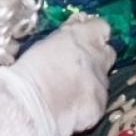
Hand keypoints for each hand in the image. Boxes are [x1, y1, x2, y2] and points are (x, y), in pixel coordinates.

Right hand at [0, 16, 113, 135]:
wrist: (29, 106)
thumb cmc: (28, 72)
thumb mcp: (44, 44)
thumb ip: (66, 36)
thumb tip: (75, 26)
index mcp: (82, 36)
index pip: (101, 28)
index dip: (94, 34)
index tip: (84, 39)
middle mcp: (97, 57)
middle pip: (108, 54)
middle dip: (97, 59)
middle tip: (77, 68)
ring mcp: (101, 82)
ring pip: (102, 80)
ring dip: (90, 83)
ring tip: (67, 93)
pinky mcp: (100, 105)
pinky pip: (97, 102)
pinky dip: (87, 105)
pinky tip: (69, 109)